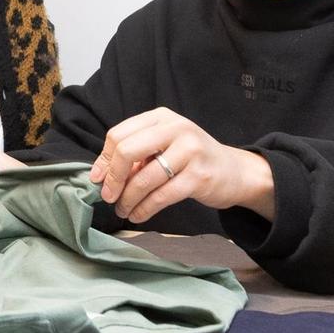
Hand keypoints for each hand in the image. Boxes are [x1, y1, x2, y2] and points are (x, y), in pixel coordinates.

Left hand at [91, 107, 276, 223]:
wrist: (235, 172)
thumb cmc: (191, 159)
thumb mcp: (164, 146)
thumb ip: (136, 154)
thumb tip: (100, 174)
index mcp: (161, 117)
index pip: (119, 134)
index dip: (104, 159)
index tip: (98, 178)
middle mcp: (176, 128)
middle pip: (127, 150)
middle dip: (113, 178)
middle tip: (108, 196)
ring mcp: (190, 151)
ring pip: (144, 178)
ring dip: (128, 199)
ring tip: (123, 210)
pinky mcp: (199, 176)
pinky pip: (161, 196)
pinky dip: (144, 209)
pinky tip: (138, 215)